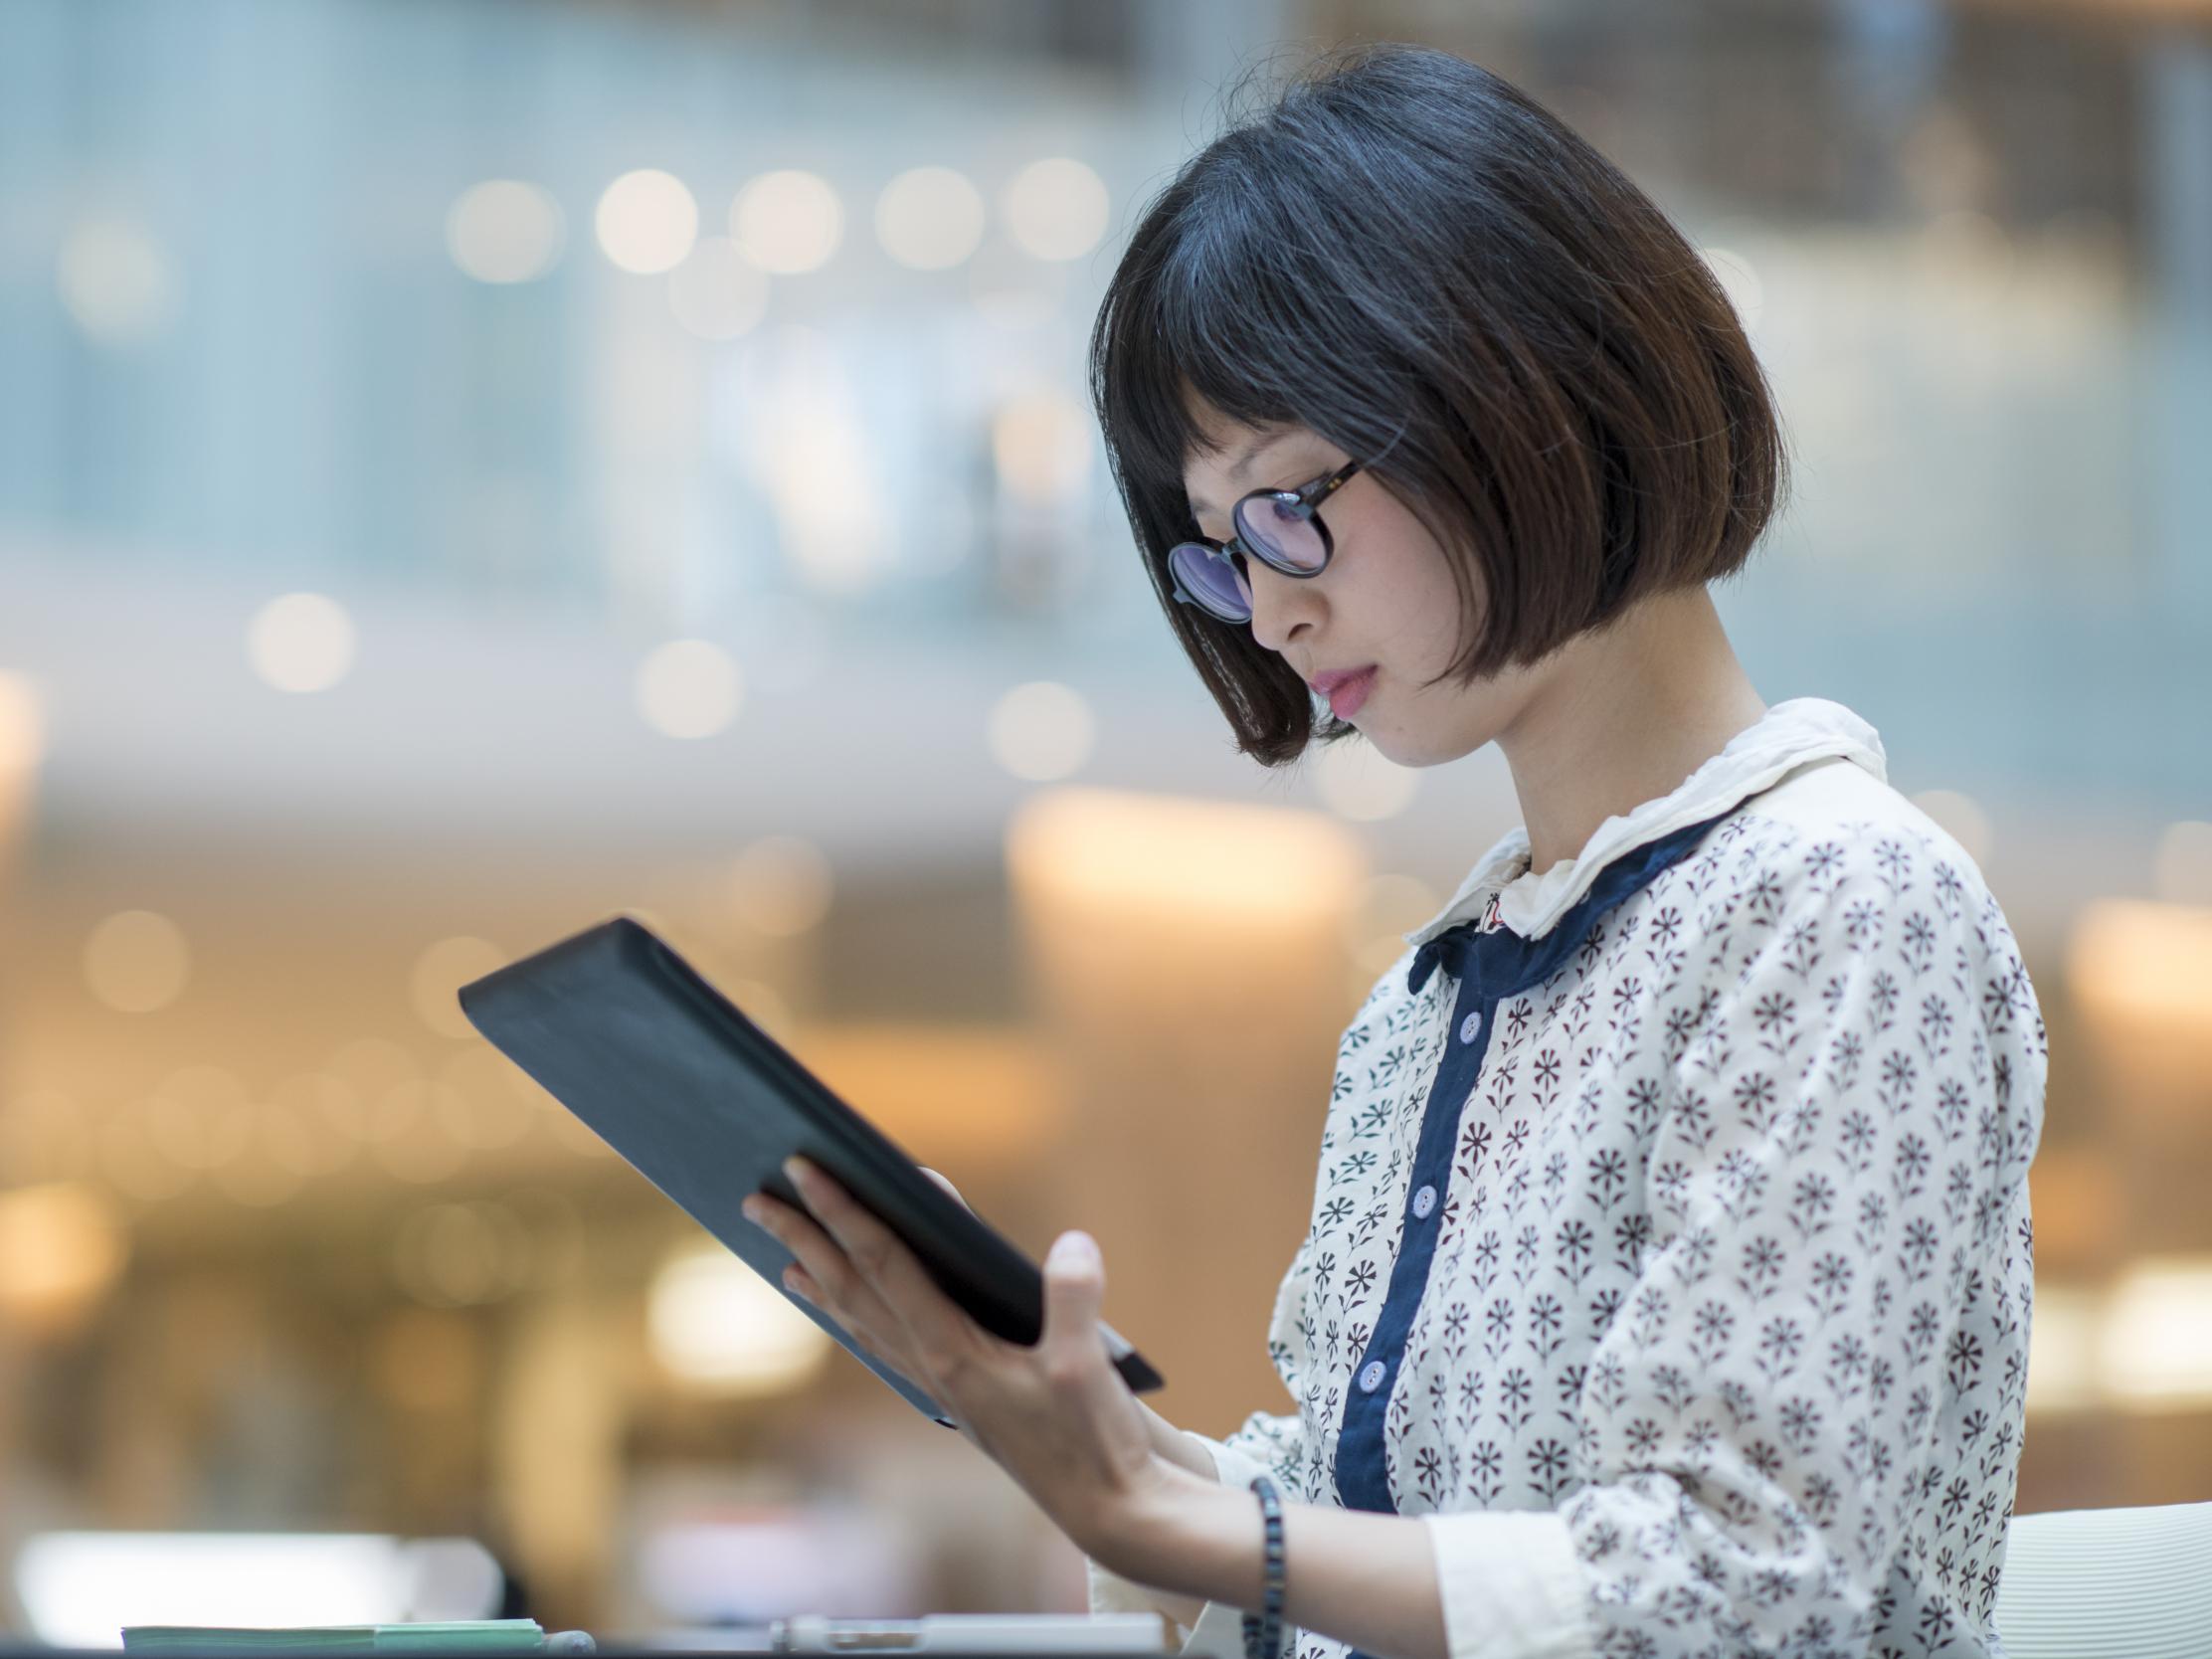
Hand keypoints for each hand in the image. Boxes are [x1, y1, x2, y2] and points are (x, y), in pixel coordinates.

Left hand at [740, 1156, 1181, 1565]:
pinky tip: (851, 1312)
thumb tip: (1070, 1245)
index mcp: (951, 1353)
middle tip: (755, 1198)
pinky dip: (857, 1319)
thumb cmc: (1095, 1440)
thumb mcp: (1090, 1365)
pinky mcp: (959, 1396)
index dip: (844, 1210)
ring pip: (861, 1322)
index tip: (807, 1167)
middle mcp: (931, 1367)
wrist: (1108, 1509)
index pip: (884, 1264)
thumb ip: (1074, 1300)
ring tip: (783, 1256)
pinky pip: (888, 1347)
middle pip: (851, 1290)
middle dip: (804, 1239)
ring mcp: (939, 1385)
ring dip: (820, 1282)